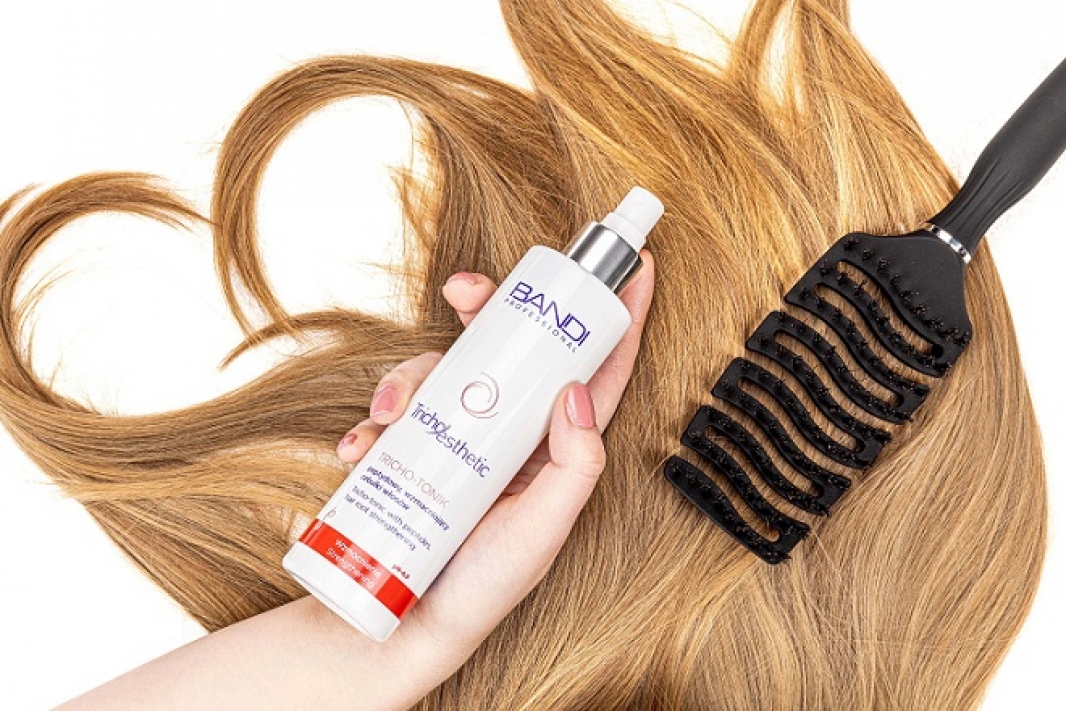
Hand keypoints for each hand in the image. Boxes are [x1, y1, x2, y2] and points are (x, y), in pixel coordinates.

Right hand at [333, 251, 654, 678]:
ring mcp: (460, 437)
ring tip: (387, 414)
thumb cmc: (487, 585)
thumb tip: (576, 389)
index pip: (596, 373)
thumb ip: (575, 468)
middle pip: (511, 348)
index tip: (636, 267)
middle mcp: (511, 432)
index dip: (616, 320)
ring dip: (410, 374)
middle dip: (487, 308)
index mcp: (556, 447)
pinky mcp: (415, 448)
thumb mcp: (543, 532)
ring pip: (445, 370)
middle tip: (463, 292)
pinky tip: (358, 449)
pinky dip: (373, 419)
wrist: (407, 623)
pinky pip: (396, 410)